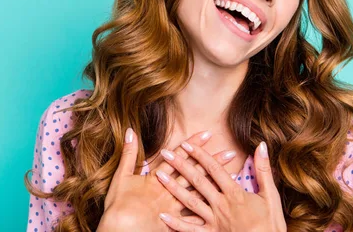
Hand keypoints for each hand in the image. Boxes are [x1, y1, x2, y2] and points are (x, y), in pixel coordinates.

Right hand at [98, 128, 238, 230]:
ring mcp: (174, 208)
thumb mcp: (121, 176)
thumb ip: (128, 154)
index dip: (194, 145)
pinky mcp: (174, 223)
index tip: (208, 134)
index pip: (179, 157)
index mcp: (157, 179)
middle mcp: (170, 192)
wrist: (119, 229)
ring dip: (216, 186)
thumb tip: (130, 131)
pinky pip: (194, 219)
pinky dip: (208, 213)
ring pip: (200, 194)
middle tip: (231, 153)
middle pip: (196, 175)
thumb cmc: (118, 204)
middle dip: (214, 164)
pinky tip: (223, 208)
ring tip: (234, 178)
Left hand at [154, 141, 286, 231]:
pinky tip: (163, 216)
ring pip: (189, 202)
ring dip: (173, 188)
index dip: (200, 155)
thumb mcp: (271, 196)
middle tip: (166, 153)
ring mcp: (214, 221)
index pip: (213, 169)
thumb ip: (263, 170)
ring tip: (159, 176)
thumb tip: (261, 145)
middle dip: (180, 165)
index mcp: (235, 194)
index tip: (187, 144)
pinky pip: (190, 229)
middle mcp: (221, 205)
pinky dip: (176, 224)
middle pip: (197, 181)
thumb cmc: (271, 225)